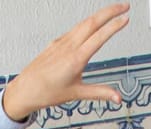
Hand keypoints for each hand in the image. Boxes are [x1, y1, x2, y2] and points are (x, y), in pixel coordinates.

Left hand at [1, 4, 128, 121]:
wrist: (25, 90)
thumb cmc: (46, 92)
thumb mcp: (77, 94)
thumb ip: (100, 93)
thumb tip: (117, 97)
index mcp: (76, 59)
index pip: (99, 37)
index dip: (114, 26)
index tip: (125, 18)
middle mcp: (68, 47)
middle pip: (92, 22)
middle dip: (110, 11)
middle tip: (124, 5)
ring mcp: (61, 43)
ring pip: (83, 23)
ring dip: (99, 14)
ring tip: (112, 11)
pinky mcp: (56, 43)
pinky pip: (74, 29)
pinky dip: (87, 23)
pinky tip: (91, 23)